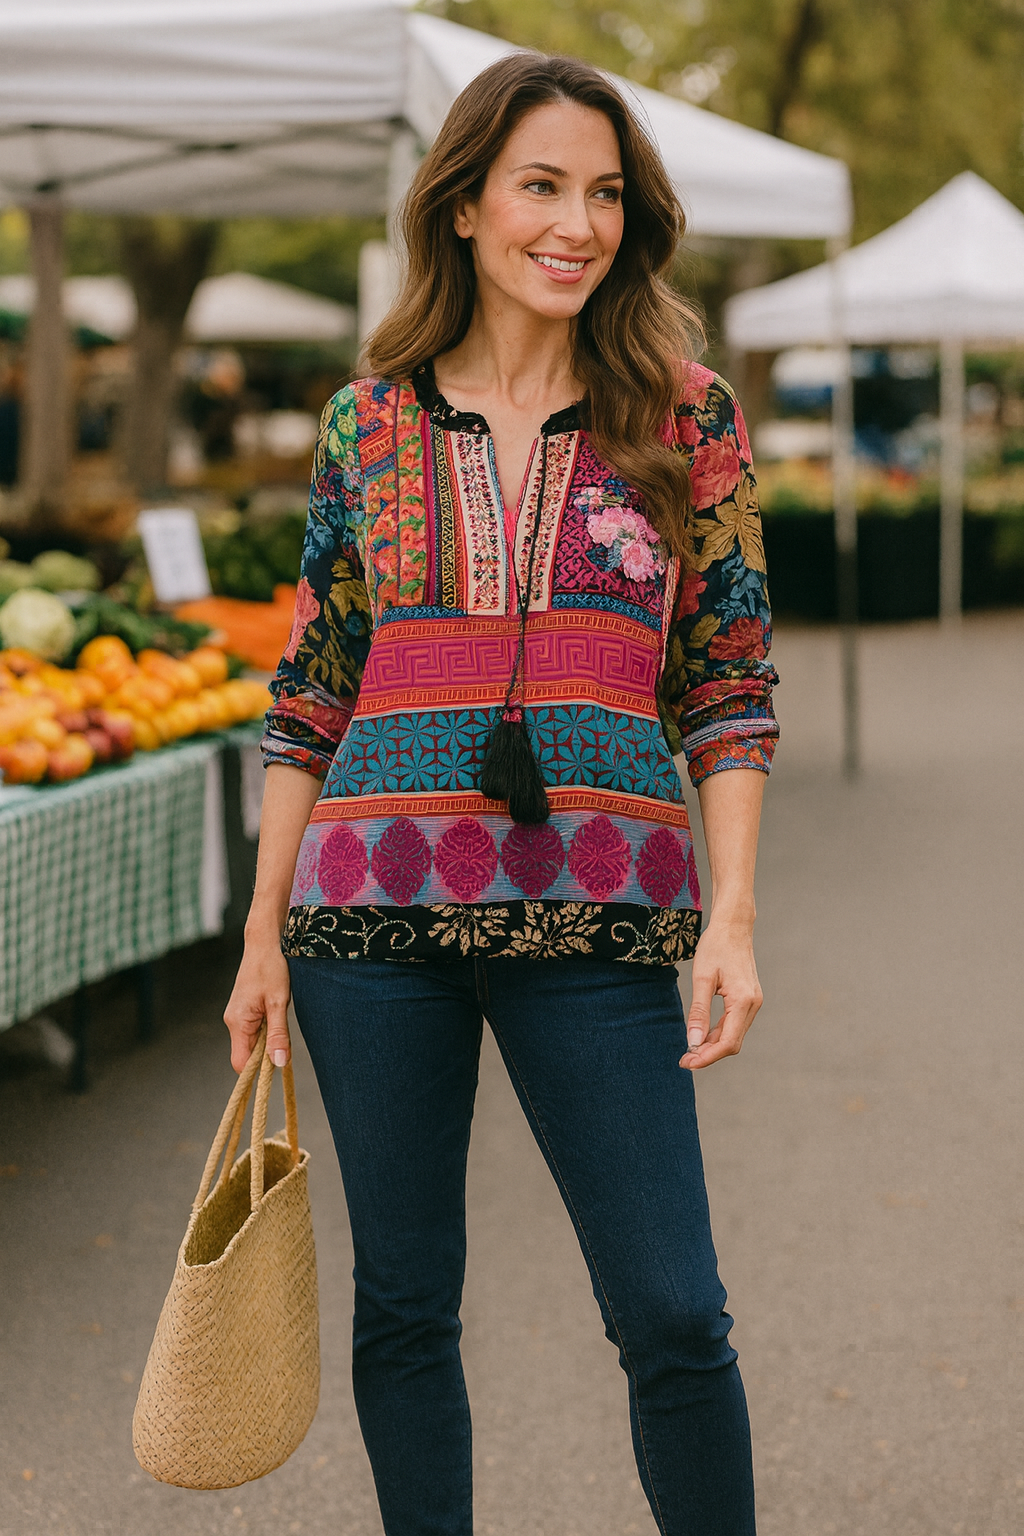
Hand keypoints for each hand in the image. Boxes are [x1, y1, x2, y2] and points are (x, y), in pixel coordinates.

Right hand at [223, 934, 291, 1073]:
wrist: (264, 942)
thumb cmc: (272, 967)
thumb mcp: (279, 1002)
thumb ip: (278, 1034)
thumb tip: (278, 1063)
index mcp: (237, 1022)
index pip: (241, 1063)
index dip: (257, 1071)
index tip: (277, 1067)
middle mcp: (233, 1021)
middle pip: (247, 1055)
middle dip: (266, 1055)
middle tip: (285, 1041)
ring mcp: (237, 1016)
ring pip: (252, 1042)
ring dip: (268, 1040)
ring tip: (281, 1020)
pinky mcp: (244, 1010)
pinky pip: (254, 1030)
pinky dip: (267, 1030)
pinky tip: (277, 1015)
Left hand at [680, 918, 762, 1070]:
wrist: (733, 926)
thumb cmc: (716, 947)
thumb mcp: (702, 978)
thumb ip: (699, 1012)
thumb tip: (693, 1042)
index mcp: (744, 1001)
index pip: (727, 1042)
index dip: (707, 1057)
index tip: (687, 1062)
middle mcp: (753, 1005)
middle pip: (732, 1043)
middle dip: (709, 1055)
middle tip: (684, 1060)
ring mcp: (753, 1002)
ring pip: (733, 1035)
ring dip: (713, 1046)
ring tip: (690, 1050)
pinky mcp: (748, 999)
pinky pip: (734, 1024)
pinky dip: (718, 1033)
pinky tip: (702, 1035)